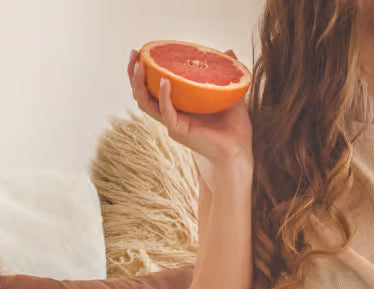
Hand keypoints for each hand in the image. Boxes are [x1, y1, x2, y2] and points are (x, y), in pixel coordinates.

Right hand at [127, 48, 253, 184]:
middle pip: (143, 93)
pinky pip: (166, 112)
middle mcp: (171, 114)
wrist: (238, 153)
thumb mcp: (231, 95)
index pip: (154, 87)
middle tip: (134, 54)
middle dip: (134, 73)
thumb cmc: (234, 129)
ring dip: (140, 83)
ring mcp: (173, 123)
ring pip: (146, 103)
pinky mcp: (179, 131)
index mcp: (179, 106)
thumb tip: (228, 51)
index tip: (144, 52)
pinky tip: (165, 82)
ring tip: (139, 64)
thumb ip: (226, 74)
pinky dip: (164, 96)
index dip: (146, 71)